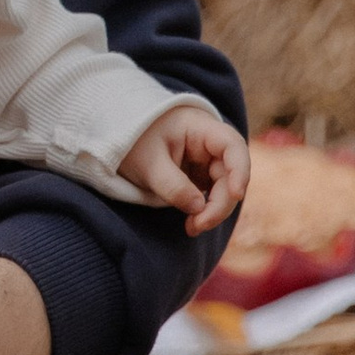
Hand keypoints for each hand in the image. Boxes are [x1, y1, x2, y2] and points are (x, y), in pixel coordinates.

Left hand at [121, 103, 249, 234]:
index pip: (232, 145)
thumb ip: (173, 186)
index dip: (240, 170)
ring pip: (223, 188)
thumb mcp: (148, 164)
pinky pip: (211, 194)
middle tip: (198, 226)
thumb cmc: (131, 143)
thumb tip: (199, 209)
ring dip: (213, 210)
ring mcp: (205, 159)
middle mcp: (208, 142)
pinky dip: (205, 210)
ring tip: (192, 228)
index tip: (236, 194)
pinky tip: (193, 223)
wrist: (115, 141)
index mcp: (199, 127)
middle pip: (230, 173)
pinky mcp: (199, 175)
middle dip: (220, 203)